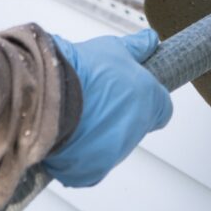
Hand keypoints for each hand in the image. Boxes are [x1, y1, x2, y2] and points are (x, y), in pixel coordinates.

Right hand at [44, 29, 171, 186]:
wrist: (48, 93)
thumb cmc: (82, 70)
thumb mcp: (113, 48)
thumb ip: (137, 48)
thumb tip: (150, 40)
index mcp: (151, 100)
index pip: (163, 109)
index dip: (146, 101)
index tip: (130, 95)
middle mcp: (138, 129)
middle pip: (135, 127)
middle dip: (119, 117)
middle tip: (95, 102)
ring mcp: (117, 152)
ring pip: (112, 146)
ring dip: (99, 136)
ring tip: (77, 116)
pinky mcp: (94, 170)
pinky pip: (91, 166)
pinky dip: (81, 156)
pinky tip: (68, 136)